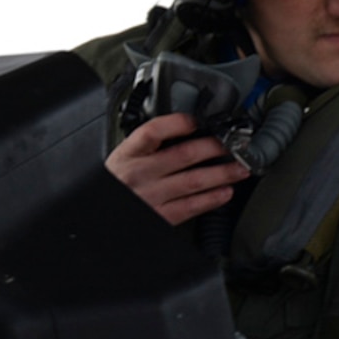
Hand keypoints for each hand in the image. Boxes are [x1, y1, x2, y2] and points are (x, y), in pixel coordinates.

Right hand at [106, 112, 249, 225]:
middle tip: (234, 144)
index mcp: (128, 154)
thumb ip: (146, 147)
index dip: (177, 124)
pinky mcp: (160, 217)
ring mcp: (151, 197)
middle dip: (215, 148)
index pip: (152, 132)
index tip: (196, 120)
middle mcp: (140, 174)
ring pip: (194, 181)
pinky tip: (225, 192)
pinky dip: (211, 199)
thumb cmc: (116, 185)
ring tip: (240, 168)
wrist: (97, 218)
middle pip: (183, 155)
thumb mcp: (121, 159)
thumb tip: (180, 130)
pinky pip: (191, 207)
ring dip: (222, 174)